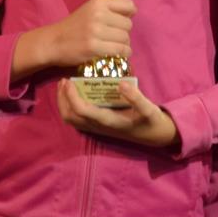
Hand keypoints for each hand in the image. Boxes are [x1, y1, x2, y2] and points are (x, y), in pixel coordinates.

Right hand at [31, 0, 136, 69]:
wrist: (54, 41)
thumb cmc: (74, 26)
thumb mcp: (91, 9)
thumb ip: (110, 7)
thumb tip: (133, 12)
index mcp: (99, 2)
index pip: (129, 5)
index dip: (129, 15)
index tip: (121, 22)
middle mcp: (99, 14)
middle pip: (128, 25)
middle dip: (124, 32)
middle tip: (113, 37)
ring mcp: (96, 30)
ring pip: (125, 38)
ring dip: (123, 44)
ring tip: (114, 46)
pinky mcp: (94, 47)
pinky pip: (120, 50)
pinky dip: (123, 53)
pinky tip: (117, 53)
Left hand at [56, 77, 177, 150]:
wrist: (154, 135)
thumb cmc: (151, 121)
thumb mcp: (149, 109)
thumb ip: (136, 98)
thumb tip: (121, 84)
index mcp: (109, 121)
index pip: (82, 110)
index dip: (72, 96)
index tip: (69, 81)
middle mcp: (99, 126)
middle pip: (70, 116)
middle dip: (62, 99)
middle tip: (63, 81)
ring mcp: (97, 128)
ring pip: (71, 119)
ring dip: (64, 103)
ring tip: (65, 86)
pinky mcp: (98, 126)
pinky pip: (76, 119)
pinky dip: (69, 107)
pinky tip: (74, 94)